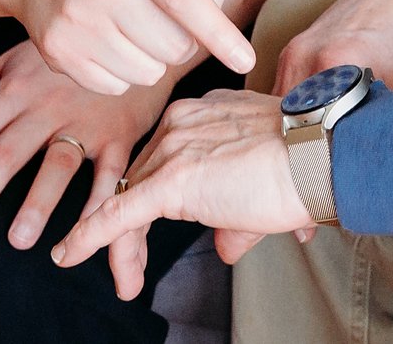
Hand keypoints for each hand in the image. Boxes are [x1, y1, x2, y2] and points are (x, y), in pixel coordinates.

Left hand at [0, 42, 171, 264]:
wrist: (128, 30)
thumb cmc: (61, 58)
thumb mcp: (9, 65)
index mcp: (13, 88)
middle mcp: (45, 104)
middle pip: (4, 155)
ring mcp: (85, 118)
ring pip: (57, 163)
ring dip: (37, 203)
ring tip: (17, 241)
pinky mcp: (119, 131)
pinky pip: (110, 169)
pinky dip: (100, 199)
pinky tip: (85, 227)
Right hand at [12, 0, 256, 95]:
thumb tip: (218, 25)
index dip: (218, 31)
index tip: (245, 59)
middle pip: (172, 45)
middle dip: (183, 42)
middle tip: (166, 21)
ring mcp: (73, 21)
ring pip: (148, 72)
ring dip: (154, 59)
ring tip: (134, 28)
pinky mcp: (56, 52)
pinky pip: (117, 86)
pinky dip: (124, 72)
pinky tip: (110, 41)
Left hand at [53, 91, 312, 297]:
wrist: (323, 156)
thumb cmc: (308, 166)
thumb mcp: (263, 186)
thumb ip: (234, 216)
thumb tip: (226, 246)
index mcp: (202, 112)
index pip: (161, 158)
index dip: (148, 198)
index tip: (143, 227)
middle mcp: (181, 121)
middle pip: (139, 179)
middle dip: (130, 227)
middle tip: (130, 269)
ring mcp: (174, 148)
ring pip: (127, 200)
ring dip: (117, 244)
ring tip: (124, 280)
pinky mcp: (170, 180)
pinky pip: (116, 214)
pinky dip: (89, 237)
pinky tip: (69, 255)